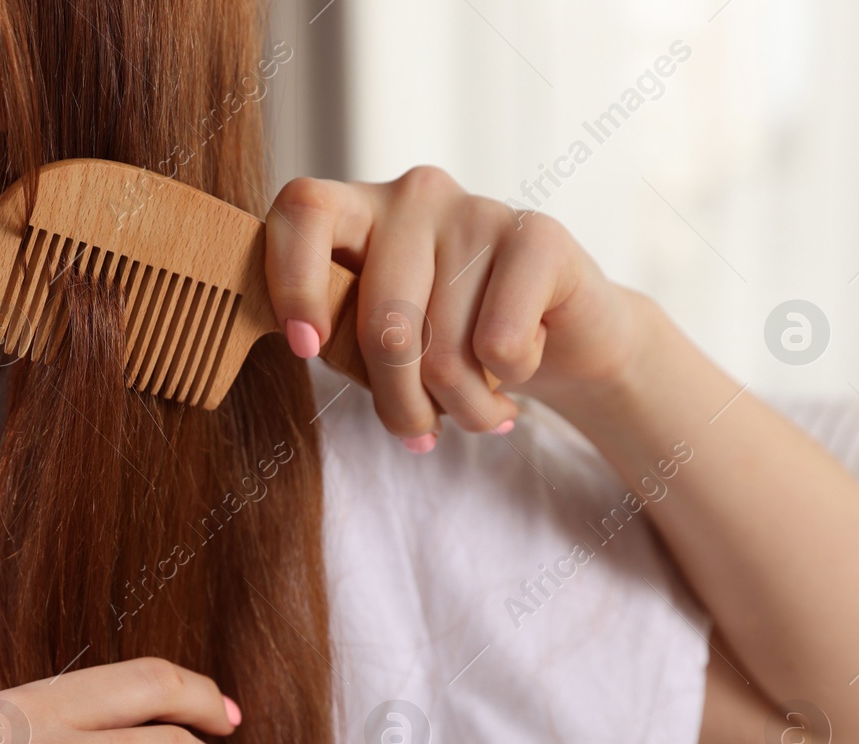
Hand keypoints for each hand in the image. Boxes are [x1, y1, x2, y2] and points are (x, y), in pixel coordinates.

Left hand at [264, 166, 640, 451]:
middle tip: (418, 432)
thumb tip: (306, 342)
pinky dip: (508, 379)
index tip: (307, 346)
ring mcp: (479, 210)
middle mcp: (416, 196)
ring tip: (479, 405)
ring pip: (442, 351)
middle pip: (381, 323)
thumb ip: (339, 330)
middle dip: (399, 404)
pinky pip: (498, 344)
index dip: (294, 280)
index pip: (304, 209)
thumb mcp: (380, 339)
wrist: (564, 338)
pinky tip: (519, 362)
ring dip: (462, 407)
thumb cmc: (453, 341)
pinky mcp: (540, 238)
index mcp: (361, 211)